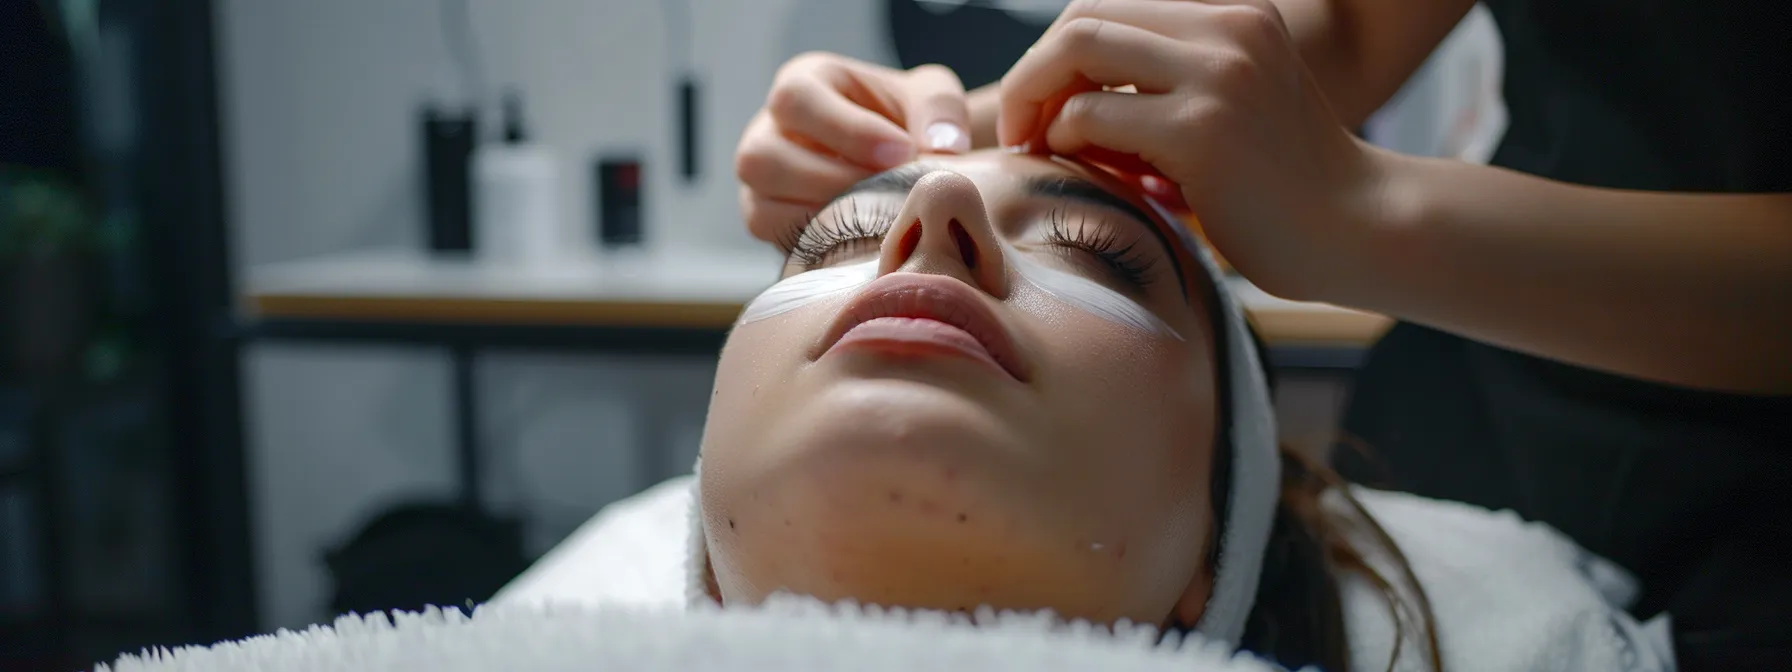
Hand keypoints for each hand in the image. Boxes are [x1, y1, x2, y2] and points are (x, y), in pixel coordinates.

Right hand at [737, 53, 971, 244]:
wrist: (903, 159)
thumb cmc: (909, 120)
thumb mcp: (932, 96)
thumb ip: (939, 109)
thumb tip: (942, 146)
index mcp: (803, 83)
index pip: (796, 99)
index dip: (848, 130)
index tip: (902, 153)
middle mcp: (767, 129)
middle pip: (762, 157)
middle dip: (832, 181)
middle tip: (888, 192)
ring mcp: (760, 180)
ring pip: (760, 205)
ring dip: (822, 218)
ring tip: (876, 218)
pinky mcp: (766, 219)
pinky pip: (772, 238)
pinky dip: (816, 242)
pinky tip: (860, 238)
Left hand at [997, 0, 1394, 301]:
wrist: (1358, 230)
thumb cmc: (1283, 186)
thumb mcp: (1231, 105)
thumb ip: (1167, 82)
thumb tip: (1064, 89)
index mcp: (1232, 14)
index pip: (1107, 7)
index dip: (1057, 55)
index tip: (1043, 109)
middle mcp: (1226, 28)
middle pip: (1083, 18)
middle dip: (1033, 74)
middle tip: (1023, 131)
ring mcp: (1216, 75)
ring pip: (1077, 52)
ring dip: (1039, 106)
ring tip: (1044, 152)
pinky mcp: (1201, 131)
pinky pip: (1090, 116)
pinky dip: (1068, 142)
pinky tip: (1090, 175)